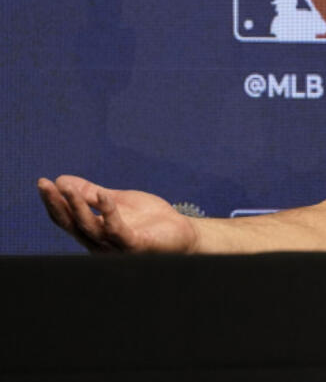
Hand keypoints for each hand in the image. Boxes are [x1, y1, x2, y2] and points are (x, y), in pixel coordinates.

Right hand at [37, 175, 197, 253]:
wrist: (182, 233)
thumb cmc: (149, 220)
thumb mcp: (117, 201)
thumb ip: (91, 193)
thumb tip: (61, 180)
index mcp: (94, 232)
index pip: (67, 218)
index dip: (54, 202)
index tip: (42, 183)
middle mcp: (100, 242)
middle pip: (72, 224)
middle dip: (56, 204)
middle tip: (44, 184)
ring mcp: (116, 246)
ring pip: (90, 228)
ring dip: (77, 207)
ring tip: (66, 188)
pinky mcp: (136, 245)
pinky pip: (118, 230)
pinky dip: (109, 213)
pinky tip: (104, 195)